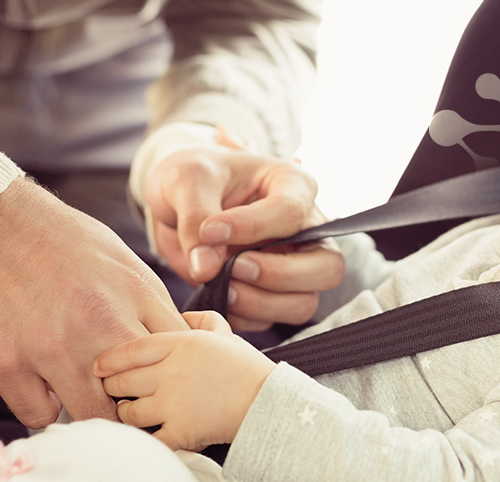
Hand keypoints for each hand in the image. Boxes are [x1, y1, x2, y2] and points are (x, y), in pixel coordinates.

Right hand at [0, 178, 187, 428]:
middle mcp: (99, 321)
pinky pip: (40, 416)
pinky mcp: (5, 363)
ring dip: (92, 411)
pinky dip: (43, 408)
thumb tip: (175, 337)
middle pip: (143, 391)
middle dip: (138, 400)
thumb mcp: (117, 255)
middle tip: (123, 396)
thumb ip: (148, 300)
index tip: (161, 376)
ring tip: (84, 396)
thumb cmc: (51, 235)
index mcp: (134, 291)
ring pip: (95, 415)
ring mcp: (51, 346)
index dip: (172, 369)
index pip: (178, 351)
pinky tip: (41, 388)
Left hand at [94, 311, 275, 450]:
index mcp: (181, 344)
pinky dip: (144, 439)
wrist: (268, 401)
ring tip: (132, 412)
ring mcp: (174, 403)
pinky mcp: (180, 431)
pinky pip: (148, 439)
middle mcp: (172, 372)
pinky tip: (147, 434)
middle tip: (115, 390)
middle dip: (113, 387)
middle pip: (122, 382)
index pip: (129, 349)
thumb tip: (182, 316)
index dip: (108, 359)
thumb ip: (200, 320)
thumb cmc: (247, 368)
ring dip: (127, 413)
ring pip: (129, 412)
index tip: (99, 366)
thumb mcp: (224, 333)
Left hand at [144, 147, 343, 329]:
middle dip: (280, 275)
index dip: (252, 227)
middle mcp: (304, 229)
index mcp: (293, 185)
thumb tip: (207, 267)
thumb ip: (196, 217)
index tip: (209, 231)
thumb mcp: (185, 180)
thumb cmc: (191, 178)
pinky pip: (271, 320)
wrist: (173, 202)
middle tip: (235, 267)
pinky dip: (243, 316)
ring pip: (304, 302)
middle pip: (326, 266)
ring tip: (221, 285)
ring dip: (261, 302)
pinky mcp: (271, 294)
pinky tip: (217, 295)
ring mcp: (292, 265)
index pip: (291, 212)